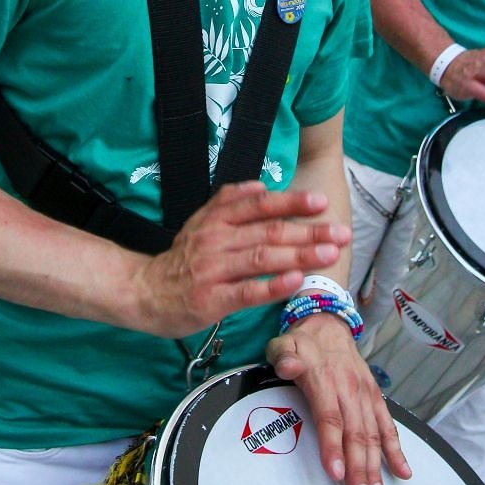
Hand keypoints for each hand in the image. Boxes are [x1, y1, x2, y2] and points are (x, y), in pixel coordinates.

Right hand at [134, 181, 351, 338]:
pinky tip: (296, 280)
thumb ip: (229, 201)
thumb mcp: (199, 221)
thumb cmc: (181, 259)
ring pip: (263, 258)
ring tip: (329, 254)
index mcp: (217, 219)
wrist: (143, 291)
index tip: (320, 201)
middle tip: (341, 233)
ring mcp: (214, 270)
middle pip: (269, 231)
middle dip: (309, 231)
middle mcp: (217, 240)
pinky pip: (247, 291)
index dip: (291, 202)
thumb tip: (262, 185)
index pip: (259, 205)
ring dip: (300, 254)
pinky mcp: (212, 299)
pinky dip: (273, 285)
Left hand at [266, 313, 410, 484]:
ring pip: (374, 434)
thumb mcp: (284, 344)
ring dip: (376, 466)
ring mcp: (365, 394)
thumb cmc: (302, 342)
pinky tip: (403, 472)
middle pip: (356, 433)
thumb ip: (283, 357)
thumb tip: (287, 366)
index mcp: (325, 380)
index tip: (336, 473)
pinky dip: (396, 449)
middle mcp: (349, 389)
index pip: (330, 417)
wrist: (328, 324)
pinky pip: (388, 425)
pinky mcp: (375, 397)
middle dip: (359, 468)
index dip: (333, 446)